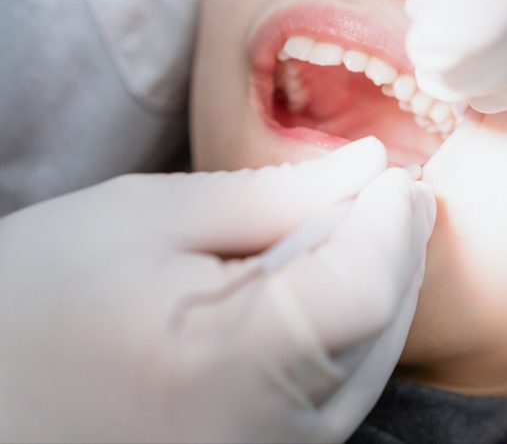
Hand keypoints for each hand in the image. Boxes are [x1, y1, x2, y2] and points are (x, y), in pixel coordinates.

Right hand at [0, 138, 433, 443]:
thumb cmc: (34, 298)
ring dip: (379, 290)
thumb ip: (275, 196)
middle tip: (393, 190)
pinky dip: (349, 334)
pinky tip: (331, 285)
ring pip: (370, 364)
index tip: (396, 174)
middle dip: (395, 249)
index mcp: (228, 365)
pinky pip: (336, 397)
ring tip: (364, 228)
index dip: (394, 223)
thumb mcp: (147, 218)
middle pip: (381, 327)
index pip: (367, 289)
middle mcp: (261, 437)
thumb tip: (370, 165)